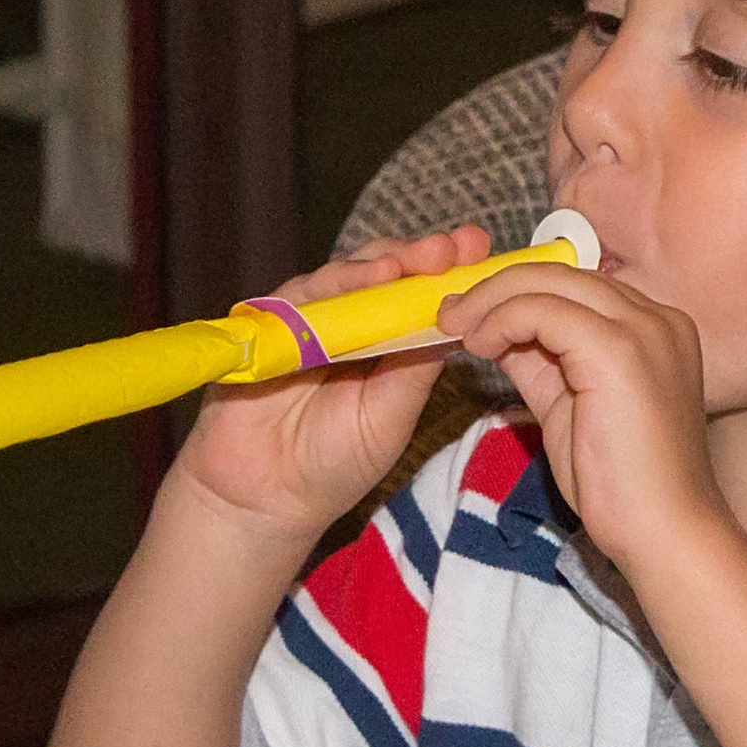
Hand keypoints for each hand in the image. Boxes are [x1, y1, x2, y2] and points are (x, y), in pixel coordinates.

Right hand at [174, 228, 491, 542]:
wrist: (264, 499)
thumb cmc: (332, 463)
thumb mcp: (390, 416)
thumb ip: (416, 367)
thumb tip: (459, 316)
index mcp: (385, 344)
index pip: (420, 296)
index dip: (449, 272)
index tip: (482, 252)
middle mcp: (348, 324)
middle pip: (386, 274)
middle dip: (422, 256)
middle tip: (454, 247)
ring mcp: (308, 321)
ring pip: (348, 276)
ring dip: (384, 262)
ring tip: (418, 260)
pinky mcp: (270, 323)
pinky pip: (304, 295)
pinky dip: (338, 284)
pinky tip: (370, 278)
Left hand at [437, 265, 723, 575]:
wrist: (663, 534)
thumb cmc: (621, 486)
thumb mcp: (570, 406)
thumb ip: (542, 363)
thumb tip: (497, 332)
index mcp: (654, 329)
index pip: (576, 287)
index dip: (518, 292)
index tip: (471, 313)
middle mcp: (657, 318)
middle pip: (560, 274)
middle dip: (495, 287)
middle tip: (448, 313)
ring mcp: (644, 329)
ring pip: (548, 282)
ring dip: (490, 300)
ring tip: (454, 328)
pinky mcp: (619, 349)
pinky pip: (541, 310)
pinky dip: (500, 319)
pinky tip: (479, 345)